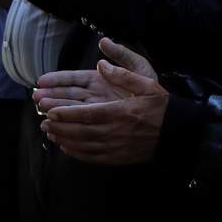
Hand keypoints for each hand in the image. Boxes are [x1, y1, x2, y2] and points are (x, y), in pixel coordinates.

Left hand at [37, 39, 165, 165]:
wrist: (178, 132)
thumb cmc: (160, 106)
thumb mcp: (147, 83)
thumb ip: (123, 74)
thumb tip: (101, 64)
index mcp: (121, 112)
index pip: (88, 114)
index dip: (67, 113)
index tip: (51, 110)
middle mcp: (117, 131)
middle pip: (82, 131)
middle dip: (60, 127)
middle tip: (43, 121)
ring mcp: (118, 147)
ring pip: (85, 145)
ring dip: (65, 140)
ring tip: (50, 133)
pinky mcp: (119, 157)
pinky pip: (94, 157)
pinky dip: (78, 154)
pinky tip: (66, 148)